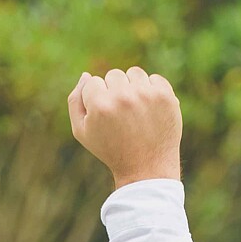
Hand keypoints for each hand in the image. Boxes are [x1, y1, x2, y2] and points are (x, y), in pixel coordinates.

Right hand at [67, 67, 181, 187]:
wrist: (146, 168)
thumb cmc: (110, 149)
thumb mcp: (82, 131)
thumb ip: (75, 101)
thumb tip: (86, 75)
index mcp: (100, 105)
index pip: (92, 82)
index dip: (97, 101)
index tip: (106, 118)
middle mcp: (123, 96)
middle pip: (113, 75)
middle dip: (114, 92)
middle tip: (122, 117)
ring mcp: (146, 94)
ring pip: (134, 73)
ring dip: (133, 88)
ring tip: (135, 112)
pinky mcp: (165, 96)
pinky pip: (154, 79)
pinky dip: (152, 92)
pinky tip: (150, 111)